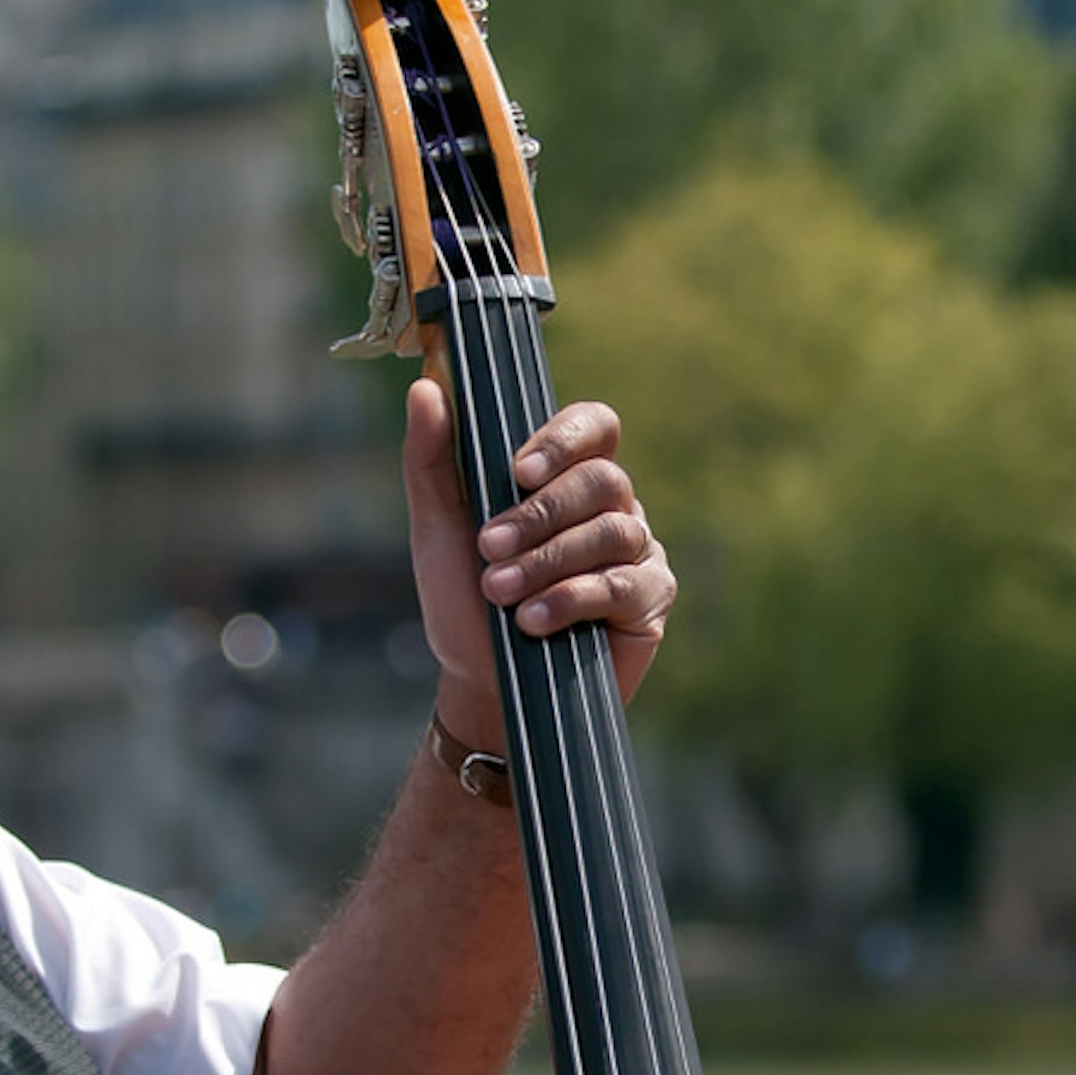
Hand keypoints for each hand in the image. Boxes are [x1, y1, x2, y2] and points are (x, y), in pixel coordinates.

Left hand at [404, 379, 676, 750]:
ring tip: (501, 594)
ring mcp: (638, 550)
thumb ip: (432, 459)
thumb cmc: (464, 603)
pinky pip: (626, 582)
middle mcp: (612, 505)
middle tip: (489, 549)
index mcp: (567, 476)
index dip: (564, 439)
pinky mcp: (651, 599)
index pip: (594, 426)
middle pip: (603, 479)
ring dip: (549, 561)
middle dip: (540, 515)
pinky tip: (535, 620)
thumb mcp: (438, 529)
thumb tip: (424, 387)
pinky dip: (574, 598)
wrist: (486, 687)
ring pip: (614, 530)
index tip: (518, 471)